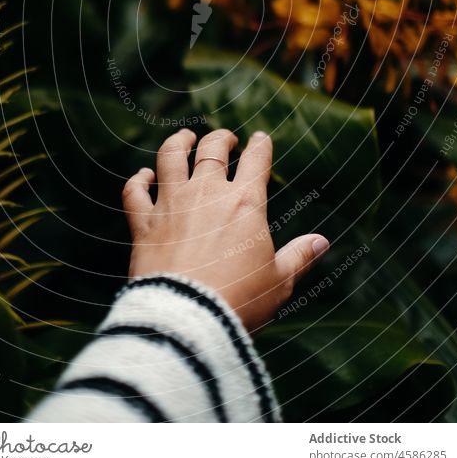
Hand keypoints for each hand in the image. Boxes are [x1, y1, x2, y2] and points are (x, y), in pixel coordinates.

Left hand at [123, 128, 328, 331]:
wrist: (188, 318)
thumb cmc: (239, 301)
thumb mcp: (279, 281)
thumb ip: (299, 256)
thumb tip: (322, 242)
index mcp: (245, 204)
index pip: (256, 161)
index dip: (260, 145)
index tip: (260, 138)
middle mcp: (207, 194)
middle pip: (212, 150)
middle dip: (221, 139)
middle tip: (226, 140)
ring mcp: (172, 205)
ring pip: (170, 157)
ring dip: (178, 143)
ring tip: (184, 139)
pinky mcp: (144, 223)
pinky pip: (135, 191)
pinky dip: (138, 180)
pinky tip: (143, 176)